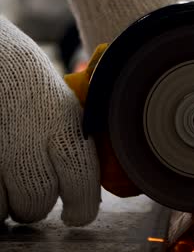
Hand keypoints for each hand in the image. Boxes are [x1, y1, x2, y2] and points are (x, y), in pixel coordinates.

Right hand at [0, 17, 99, 225]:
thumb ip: (72, 139)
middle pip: (38, 202)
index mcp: (63, 123)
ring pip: (4, 209)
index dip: (81, 208)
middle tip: (33, 195)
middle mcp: (29, 137)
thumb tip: (86, 182)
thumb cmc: (23, 79)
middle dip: (36, 205)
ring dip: (7, 205)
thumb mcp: (59, 102)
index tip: (77, 214)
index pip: (81, 182)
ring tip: (6, 183)